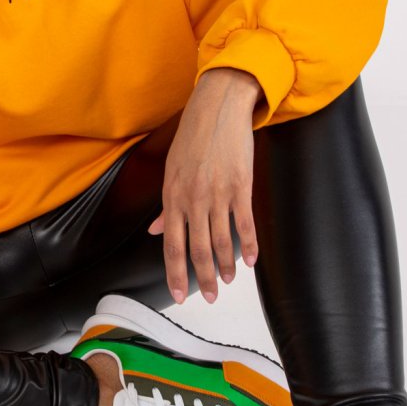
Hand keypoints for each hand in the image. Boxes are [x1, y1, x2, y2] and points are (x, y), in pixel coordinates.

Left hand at [147, 69, 261, 303]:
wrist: (218, 107)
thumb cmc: (193, 138)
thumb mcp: (172, 170)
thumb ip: (166, 205)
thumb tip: (156, 230)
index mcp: (172, 197)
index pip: (171, 244)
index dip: (175, 273)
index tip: (178, 295)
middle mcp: (192, 199)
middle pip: (196, 249)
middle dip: (203, 278)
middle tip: (209, 298)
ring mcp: (217, 194)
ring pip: (220, 240)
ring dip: (225, 266)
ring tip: (229, 282)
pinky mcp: (240, 186)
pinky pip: (243, 223)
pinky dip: (248, 245)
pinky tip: (250, 262)